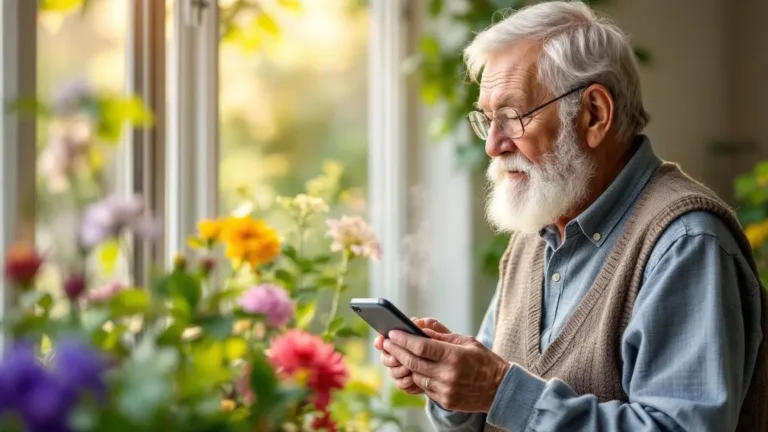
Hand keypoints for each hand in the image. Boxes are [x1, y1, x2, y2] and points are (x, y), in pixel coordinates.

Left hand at [383, 328, 509, 412]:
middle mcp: (448, 375)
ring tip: (399, 354)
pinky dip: (420, 377)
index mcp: (454, 356)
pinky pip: (425, 388)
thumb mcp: (466, 342)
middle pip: (413, 362)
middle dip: (397, 351)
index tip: (392, 333)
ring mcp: (446, 390)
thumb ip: (441, 337)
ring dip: (407, 365)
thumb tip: (419, 330)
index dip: (403, 339)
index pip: (421, 346)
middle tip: (386, 342)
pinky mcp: (445, 401)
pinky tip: (417, 369)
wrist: (501, 389)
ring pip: (416, 376)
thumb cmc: (484, 361)